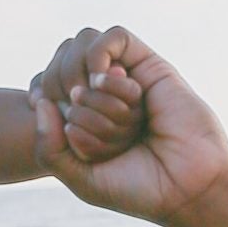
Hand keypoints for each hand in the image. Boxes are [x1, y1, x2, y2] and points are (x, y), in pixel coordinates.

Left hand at [30, 27, 227, 225]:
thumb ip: (49, 148)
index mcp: (85, 122)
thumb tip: (41, 103)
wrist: (187, 188)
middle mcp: (104, 98)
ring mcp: (127, 81)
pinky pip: (115, 38)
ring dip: (86, 83)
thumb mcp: (80, 178)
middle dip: (70, 102)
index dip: (40, 96)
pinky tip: (103, 80)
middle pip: (61, 72)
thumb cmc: (137, 188)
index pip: (44, 88)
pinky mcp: (151, 66)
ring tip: (102, 111)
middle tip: (87, 127)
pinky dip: (100, 55)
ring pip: (84, 51)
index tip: (50, 121)